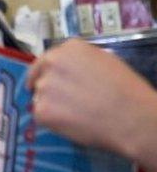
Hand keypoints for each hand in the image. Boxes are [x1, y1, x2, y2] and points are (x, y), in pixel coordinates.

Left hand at [27, 39, 156, 169]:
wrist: (130, 117)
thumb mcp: (106, 62)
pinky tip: (72, 122)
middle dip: (50, 88)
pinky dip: (52, 120)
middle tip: (66, 102)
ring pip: (40, 96)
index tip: (46, 80)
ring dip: (51, 104)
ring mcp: (43, 86)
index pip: (48, 59)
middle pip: (41, 77)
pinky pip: (41, 115)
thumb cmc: (125, 90)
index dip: (47, 72)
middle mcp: (51, 63)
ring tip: (75, 113)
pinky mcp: (41, 109)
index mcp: (68, 49)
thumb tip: (71, 70)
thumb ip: (81, 62)